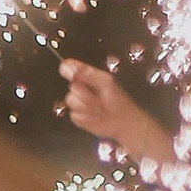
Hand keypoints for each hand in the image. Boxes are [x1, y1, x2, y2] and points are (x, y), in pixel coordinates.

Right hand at [58, 59, 172, 168]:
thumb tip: (70, 67)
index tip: (69, 71)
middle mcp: (82, 89)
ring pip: (71, 101)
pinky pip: (74, 115)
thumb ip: (87, 74)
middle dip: (86, 95)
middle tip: (99, 99)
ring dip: (87, 107)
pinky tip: (95, 117)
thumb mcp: (106, 82)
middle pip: (72, 87)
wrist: (122, 122)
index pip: (71, 68)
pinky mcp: (78, 116)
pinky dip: (86, 117)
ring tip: (99, 109)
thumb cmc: (119, 101)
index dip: (68, 68)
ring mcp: (79, 102)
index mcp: (89, 77)